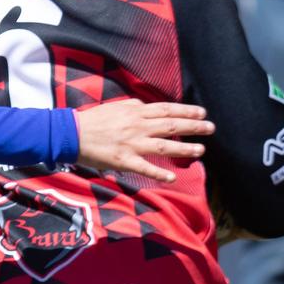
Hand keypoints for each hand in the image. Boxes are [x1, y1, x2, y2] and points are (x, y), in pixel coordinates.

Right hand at [73, 99, 213, 184]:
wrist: (72, 133)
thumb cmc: (93, 120)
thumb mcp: (116, 106)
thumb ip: (134, 108)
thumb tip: (148, 107)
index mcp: (136, 111)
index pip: (167, 109)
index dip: (186, 110)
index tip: (202, 113)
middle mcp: (137, 126)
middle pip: (171, 124)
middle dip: (193, 126)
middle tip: (211, 129)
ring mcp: (132, 143)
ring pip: (164, 145)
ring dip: (184, 148)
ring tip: (200, 150)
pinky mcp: (123, 160)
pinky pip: (145, 167)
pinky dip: (160, 172)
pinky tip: (173, 176)